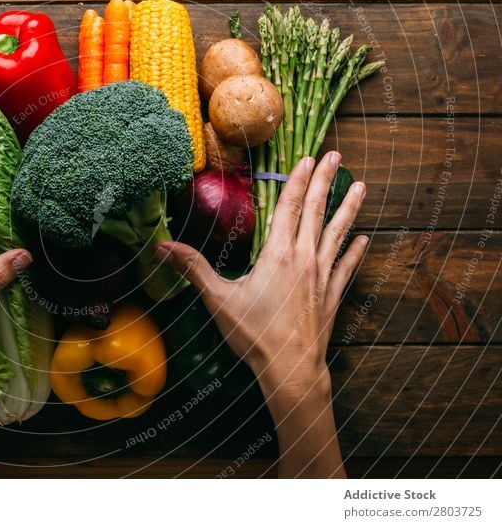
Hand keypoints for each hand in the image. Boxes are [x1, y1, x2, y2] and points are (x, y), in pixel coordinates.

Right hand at [154, 152, 367, 476]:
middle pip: (315, 212)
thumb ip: (192, 268)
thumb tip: (160, 246)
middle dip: (324, 182)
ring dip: (347, 209)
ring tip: (359, 186)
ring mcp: (321, 277)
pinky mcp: (331, 296)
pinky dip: (354, 252)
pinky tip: (364, 239)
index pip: (288, 208)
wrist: (291, 370)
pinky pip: (346, 267)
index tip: (308, 158)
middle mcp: (303, 259)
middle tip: (337, 156)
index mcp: (277, 255)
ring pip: (336, 234)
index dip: (297, 181)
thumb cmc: (254, 334)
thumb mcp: (217, 299)